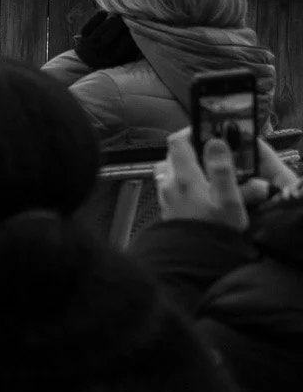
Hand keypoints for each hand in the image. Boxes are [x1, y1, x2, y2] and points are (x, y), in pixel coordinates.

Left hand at [154, 128, 288, 231]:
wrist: (196, 259)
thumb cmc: (215, 230)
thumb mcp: (227, 199)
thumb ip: (221, 169)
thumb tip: (215, 142)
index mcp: (184, 177)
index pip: (177, 141)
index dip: (191, 131)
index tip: (207, 131)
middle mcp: (168, 184)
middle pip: (171, 154)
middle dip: (190, 149)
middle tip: (210, 154)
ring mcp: (164, 196)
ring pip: (168, 169)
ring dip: (182, 166)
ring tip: (202, 173)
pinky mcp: (165, 207)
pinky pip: (168, 186)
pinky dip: (179, 182)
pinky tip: (195, 192)